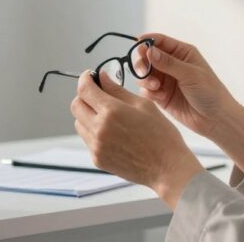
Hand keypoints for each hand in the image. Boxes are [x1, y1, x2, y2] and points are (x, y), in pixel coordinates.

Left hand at [71, 71, 202, 208]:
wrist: (167, 168)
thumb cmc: (161, 136)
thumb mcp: (143, 105)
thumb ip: (118, 90)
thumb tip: (102, 77)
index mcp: (111, 112)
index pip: (84, 89)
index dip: (85, 79)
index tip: (90, 76)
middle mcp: (99, 129)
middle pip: (76, 105)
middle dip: (84, 95)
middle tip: (98, 94)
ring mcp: (96, 146)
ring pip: (79, 122)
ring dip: (87, 114)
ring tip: (107, 115)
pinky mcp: (97, 159)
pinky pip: (87, 139)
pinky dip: (93, 131)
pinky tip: (111, 131)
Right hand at [134, 33, 243, 171]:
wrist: (215, 119)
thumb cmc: (210, 92)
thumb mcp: (190, 74)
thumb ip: (168, 62)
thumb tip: (149, 50)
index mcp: (182, 53)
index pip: (160, 41)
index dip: (147, 42)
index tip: (137, 46)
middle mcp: (172, 64)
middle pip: (147, 57)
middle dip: (143, 63)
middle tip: (144, 71)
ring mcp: (166, 80)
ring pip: (144, 74)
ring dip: (145, 79)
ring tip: (156, 86)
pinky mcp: (161, 96)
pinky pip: (146, 89)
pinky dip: (148, 91)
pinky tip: (158, 97)